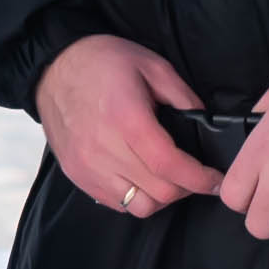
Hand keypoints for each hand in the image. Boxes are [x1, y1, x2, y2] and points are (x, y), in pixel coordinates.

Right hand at [35, 32, 229, 220]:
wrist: (53, 67)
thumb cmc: (102, 62)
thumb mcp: (152, 65)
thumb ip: (183, 97)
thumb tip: (205, 125)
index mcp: (126, 118)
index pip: (170, 165)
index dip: (200, 179)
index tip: (215, 180)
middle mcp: (104, 149)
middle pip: (159, 192)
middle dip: (185, 188)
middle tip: (193, 174)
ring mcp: (88, 166)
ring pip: (139, 206)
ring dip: (159, 197)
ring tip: (165, 177)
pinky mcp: (77, 174)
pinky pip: (116, 204)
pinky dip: (134, 197)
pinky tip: (139, 176)